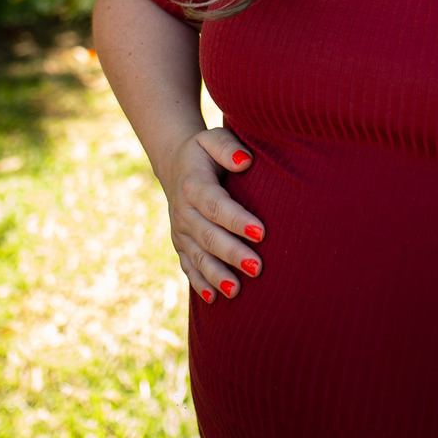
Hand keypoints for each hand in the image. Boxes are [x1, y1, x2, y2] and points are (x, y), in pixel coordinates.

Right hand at [162, 127, 264, 303]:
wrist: (175, 164)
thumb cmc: (204, 151)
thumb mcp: (211, 138)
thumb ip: (227, 146)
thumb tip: (245, 161)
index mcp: (193, 185)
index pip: (216, 205)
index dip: (237, 220)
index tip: (262, 232)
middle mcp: (183, 211)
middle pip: (209, 236)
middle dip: (232, 253)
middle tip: (258, 268)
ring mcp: (180, 231)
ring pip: (199, 256)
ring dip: (217, 275)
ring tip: (237, 291)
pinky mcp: (181, 244)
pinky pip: (189, 266)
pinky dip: (200, 283)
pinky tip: (215, 299)